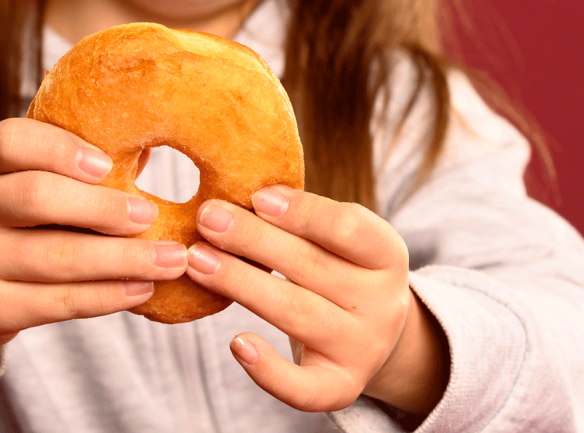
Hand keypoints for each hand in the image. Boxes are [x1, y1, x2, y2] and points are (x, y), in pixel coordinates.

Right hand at [0, 118, 188, 370]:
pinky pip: (56, 302)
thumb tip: (149, 142)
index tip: (107, 164)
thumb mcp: (21, 180)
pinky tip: (141, 288)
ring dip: (121, 259)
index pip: (11, 141)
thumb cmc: (12, 221)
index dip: (60, 149)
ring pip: (54, 257)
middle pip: (35, 198)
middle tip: (150, 216)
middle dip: (101, 208)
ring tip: (170, 259)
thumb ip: (71, 164)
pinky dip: (106, 296)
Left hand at [185, 186, 448, 415]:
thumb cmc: (337, 269)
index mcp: (386, 254)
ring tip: (197, 261)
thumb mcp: (336, 239)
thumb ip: (300, 219)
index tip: (256, 197)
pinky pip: (304, 387)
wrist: (372, 334)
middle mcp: (382, 303)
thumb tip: (235, 195)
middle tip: (207, 218)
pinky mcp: (340, 386)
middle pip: (311, 267)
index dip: (302, 212)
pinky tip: (236, 343)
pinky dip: (269, 370)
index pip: (348, 228)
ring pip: (297, 314)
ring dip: (241, 283)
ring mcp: (362, 348)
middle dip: (252, 240)